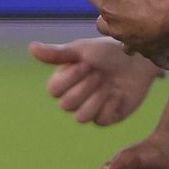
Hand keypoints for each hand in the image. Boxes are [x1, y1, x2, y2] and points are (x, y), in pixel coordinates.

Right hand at [28, 38, 162, 125]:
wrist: (137, 61)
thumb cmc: (108, 52)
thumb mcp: (82, 50)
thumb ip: (57, 53)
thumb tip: (31, 48)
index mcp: (64, 80)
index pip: (53, 90)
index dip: (70, 78)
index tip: (87, 63)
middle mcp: (74, 96)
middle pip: (66, 104)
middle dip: (86, 86)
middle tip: (101, 73)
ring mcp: (89, 109)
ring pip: (80, 117)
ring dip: (96, 98)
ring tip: (108, 84)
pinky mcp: (106, 118)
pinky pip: (100, 120)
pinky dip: (110, 105)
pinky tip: (118, 93)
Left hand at [85, 0, 168, 68]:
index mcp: (111, 10)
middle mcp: (119, 30)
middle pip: (103, 25)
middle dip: (104, 19)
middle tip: (110, 11)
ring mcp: (135, 44)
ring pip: (125, 45)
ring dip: (126, 39)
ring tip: (132, 34)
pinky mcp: (152, 54)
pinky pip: (155, 59)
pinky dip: (159, 58)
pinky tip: (166, 59)